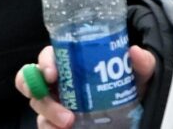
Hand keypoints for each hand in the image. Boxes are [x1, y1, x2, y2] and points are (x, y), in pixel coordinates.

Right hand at [15, 44, 156, 128]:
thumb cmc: (127, 89)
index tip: (53, 72)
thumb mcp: (138, 76)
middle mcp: (57, 83)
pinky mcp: (55, 124)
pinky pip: (44, 126)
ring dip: (49, 112)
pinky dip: (49, 128)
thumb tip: (134, 52)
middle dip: (35, 87)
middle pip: (31, 80)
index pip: (47, 57)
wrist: (132, 117)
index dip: (44, 62)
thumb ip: (141, 63)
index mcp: (70, 64)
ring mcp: (54, 105)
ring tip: (68, 122)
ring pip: (37, 105)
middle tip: (55, 95)